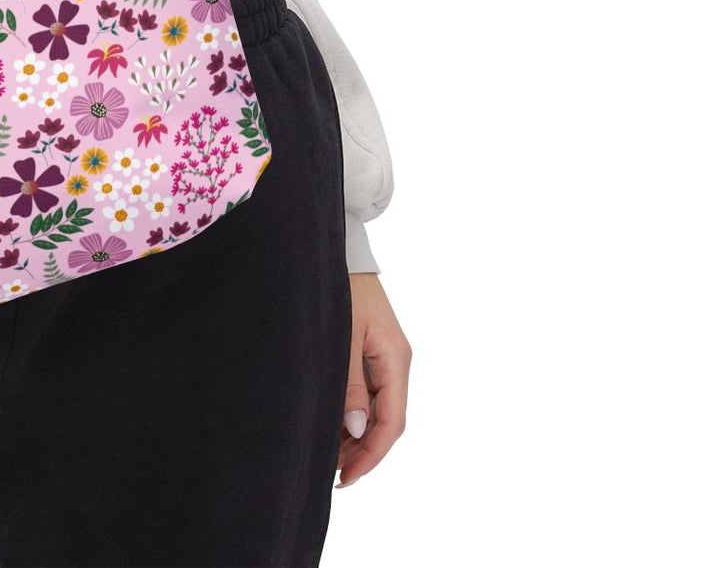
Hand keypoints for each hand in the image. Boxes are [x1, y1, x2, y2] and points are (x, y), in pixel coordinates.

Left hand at [337, 272, 409, 487]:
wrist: (339, 248)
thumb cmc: (340, 287)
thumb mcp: (342, 336)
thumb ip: (350, 383)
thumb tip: (356, 429)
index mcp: (396, 359)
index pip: (392, 422)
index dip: (371, 454)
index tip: (347, 478)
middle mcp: (396, 361)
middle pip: (386, 420)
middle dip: (362, 450)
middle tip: (332, 473)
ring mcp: (385, 355)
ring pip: (377, 408)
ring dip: (356, 434)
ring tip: (329, 455)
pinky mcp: (371, 348)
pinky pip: (368, 391)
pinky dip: (352, 412)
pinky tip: (332, 424)